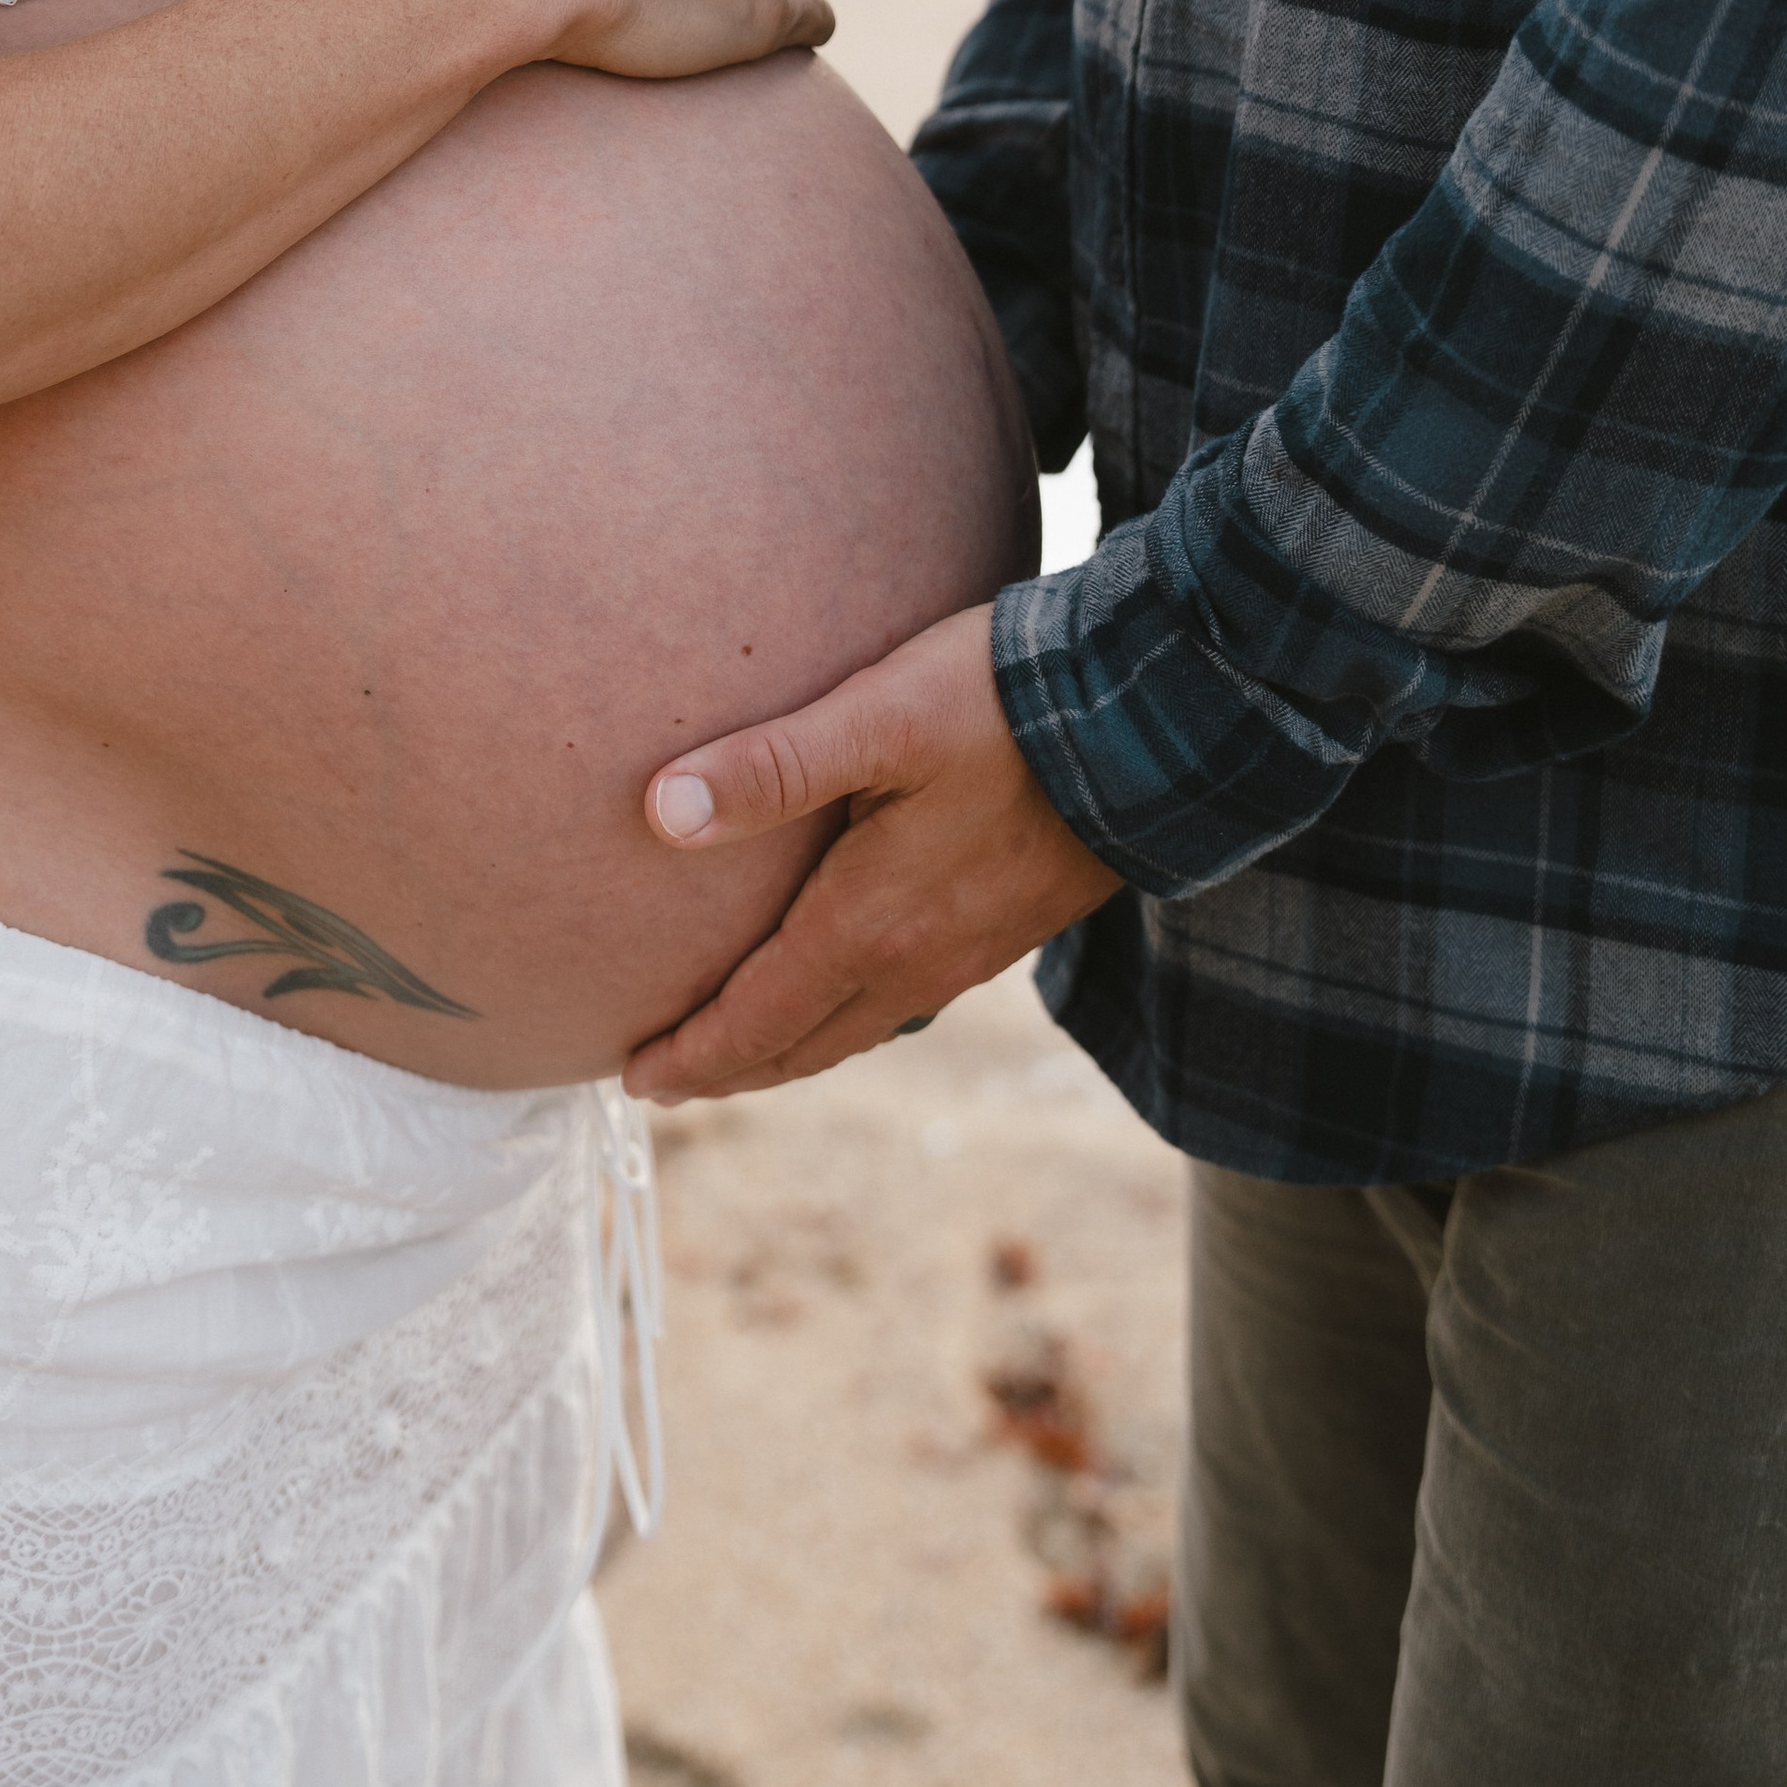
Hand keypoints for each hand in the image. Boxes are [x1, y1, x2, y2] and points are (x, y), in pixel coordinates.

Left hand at [621, 604, 1124, 1101]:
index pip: (758, 1017)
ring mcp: (968, 956)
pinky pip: (904, 1003)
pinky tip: (845, 991)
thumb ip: (769, 767)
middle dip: (729, 1069)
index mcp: (871, 925)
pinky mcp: (1007, 930)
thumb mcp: (876, 716)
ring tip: (743, 1050)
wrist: (1152, 721)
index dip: (692, 1054)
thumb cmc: (1002, 704)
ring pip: (856, 1030)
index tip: (634, 1079)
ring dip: (790, 1048)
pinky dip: (848, 1019)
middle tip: (667, 1082)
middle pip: (802, 1044)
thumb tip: (660, 814)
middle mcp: (917, 962)